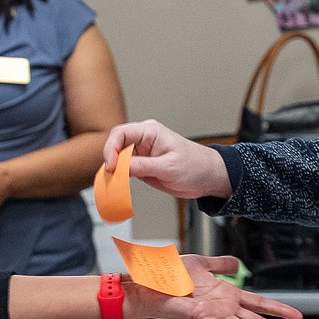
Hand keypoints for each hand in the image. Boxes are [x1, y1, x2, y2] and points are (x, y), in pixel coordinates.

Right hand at [103, 121, 231, 199]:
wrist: (208, 177)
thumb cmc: (196, 166)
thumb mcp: (168, 167)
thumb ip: (143, 166)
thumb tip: (120, 167)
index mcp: (150, 132)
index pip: (120, 133)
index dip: (111, 149)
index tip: (111, 166)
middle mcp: (143, 140)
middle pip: (116, 146)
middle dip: (111, 161)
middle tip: (111, 177)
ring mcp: (142, 154)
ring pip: (118, 159)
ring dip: (114, 172)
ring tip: (115, 184)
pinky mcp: (142, 167)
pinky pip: (125, 171)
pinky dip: (120, 179)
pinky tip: (120, 186)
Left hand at [123, 255, 306, 318]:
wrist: (150, 282)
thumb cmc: (172, 275)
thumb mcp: (202, 264)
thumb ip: (221, 265)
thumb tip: (237, 265)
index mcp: (228, 296)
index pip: (260, 304)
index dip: (280, 310)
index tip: (299, 318)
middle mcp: (224, 308)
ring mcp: (213, 314)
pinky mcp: (198, 316)